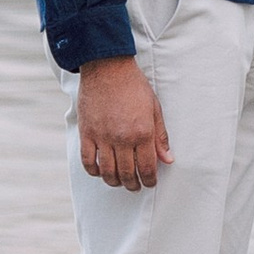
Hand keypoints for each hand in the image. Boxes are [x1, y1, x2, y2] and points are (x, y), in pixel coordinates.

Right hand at [77, 55, 168, 188]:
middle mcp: (122, 138)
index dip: (149, 180)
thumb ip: (160, 136)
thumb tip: (167, 159)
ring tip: (119, 181)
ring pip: (108, 172)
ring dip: (115, 182)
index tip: (150, 183)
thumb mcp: (154, 108)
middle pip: (127, 173)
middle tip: (135, 186)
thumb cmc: (134, 85)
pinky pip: (88, 161)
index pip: (147, 167)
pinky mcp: (86, 133)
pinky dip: (94, 171)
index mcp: (142, 132)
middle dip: (133, 185)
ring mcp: (102, 137)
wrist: (108, 67)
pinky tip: (101, 171)